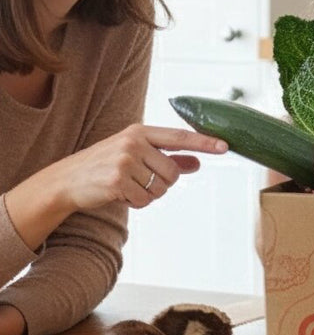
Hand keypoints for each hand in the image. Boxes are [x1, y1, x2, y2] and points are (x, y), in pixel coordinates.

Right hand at [60, 124, 227, 210]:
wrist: (66, 180)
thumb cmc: (106, 165)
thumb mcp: (136, 154)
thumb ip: (169, 158)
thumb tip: (198, 163)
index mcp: (140, 132)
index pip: (180, 136)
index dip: (204, 142)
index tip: (225, 146)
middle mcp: (133, 143)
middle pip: (172, 172)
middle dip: (162, 183)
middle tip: (141, 181)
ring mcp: (124, 161)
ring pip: (160, 188)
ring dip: (148, 194)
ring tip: (128, 186)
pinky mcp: (116, 181)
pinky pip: (145, 200)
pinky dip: (136, 203)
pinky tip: (120, 194)